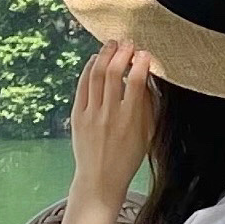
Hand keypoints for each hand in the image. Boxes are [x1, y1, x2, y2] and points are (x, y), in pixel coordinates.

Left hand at [68, 40, 159, 202]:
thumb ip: (147, 106)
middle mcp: (109, 115)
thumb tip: (145, 79)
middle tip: (128, 44)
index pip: (136, 82)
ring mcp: (91, 115)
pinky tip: (94, 61)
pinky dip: (88, 70)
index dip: (141, 63)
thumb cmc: (128, 157)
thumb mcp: (147, 134)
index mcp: (131, 120)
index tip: (145, 54)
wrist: (100, 179)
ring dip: (104, 56)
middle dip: (121, 53)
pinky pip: (82, 86)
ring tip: (111, 45)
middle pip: (113, 73)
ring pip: (95, 75)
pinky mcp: (77, 116)